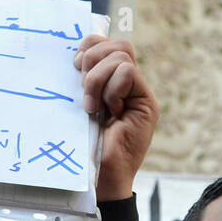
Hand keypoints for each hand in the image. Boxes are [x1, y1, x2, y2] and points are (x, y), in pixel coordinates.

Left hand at [73, 34, 158, 199]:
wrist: (101, 177)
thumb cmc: (86, 145)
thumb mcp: (80, 105)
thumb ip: (84, 81)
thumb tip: (75, 55)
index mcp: (113, 82)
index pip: (108, 43)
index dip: (89, 46)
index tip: (74, 67)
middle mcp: (131, 86)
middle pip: (118, 44)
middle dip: (93, 59)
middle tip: (83, 89)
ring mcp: (140, 94)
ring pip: (121, 56)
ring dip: (98, 79)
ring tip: (93, 106)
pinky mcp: (146, 104)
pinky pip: (127, 72)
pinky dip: (112, 88)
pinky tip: (109, 110)